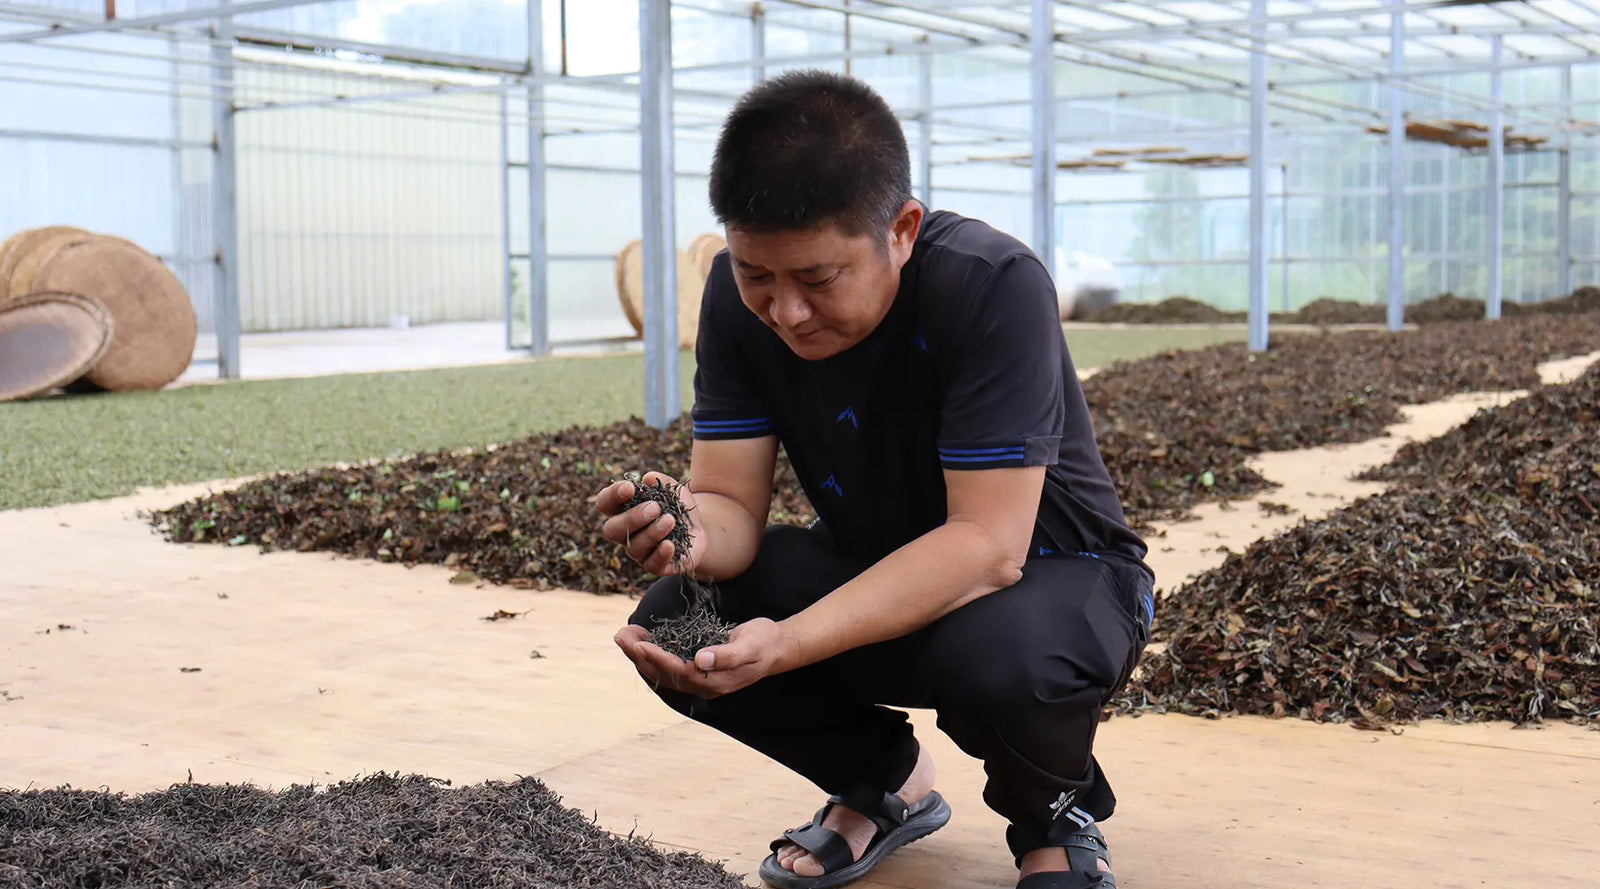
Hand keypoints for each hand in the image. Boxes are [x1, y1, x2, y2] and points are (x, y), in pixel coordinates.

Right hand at [593, 472, 704, 576]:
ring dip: (652, 532)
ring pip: (634, 547)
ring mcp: (639, 551)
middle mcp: (625, 533)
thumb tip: (648, 478)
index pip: (605, 503)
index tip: (629, 487)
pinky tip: (669, 545)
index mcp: (622, 510)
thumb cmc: (678, 507)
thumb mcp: (673, 490)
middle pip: (613, 530)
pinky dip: (660, 554)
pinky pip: (652, 564)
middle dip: (632, 518)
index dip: (612, 496)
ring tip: (670, 520)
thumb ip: (661, 481)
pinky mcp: (655, 565)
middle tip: (654, 508)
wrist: (699, 529)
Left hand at [613, 618, 800, 698]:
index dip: (657, 658)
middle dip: (640, 655)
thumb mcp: (750, 646)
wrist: (777, 647)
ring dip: (641, 654)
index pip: (678, 671)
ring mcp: (699, 679)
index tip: (639, 644)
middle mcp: (703, 684)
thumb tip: (700, 660)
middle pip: (664, 673)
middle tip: (620, 636)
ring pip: (662, 670)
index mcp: (714, 682)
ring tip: (624, 635)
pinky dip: (653, 652)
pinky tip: (642, 640)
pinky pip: (669, 664)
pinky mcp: (697, 669)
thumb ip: (726, 655)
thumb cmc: (764, 643)